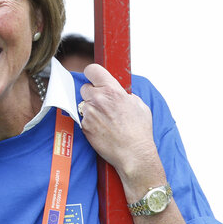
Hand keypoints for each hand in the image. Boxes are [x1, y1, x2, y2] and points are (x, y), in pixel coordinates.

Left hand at [78, 64, 162, 195]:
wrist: (133, 154)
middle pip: (85, 87)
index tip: (94, 77)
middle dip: (92, 93)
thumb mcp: (139, 105)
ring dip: (91, 108)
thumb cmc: (139, 132)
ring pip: (84, 104)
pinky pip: (83, 118)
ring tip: (105, 119)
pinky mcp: (84, 126)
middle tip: (102, 102)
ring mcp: (88, 114)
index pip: (92, 70)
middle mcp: (98, 100)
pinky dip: (90, 121)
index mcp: (112, 91)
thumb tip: (120, 93)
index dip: (93, 73)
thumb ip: (125, 94)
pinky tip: (102, 128)